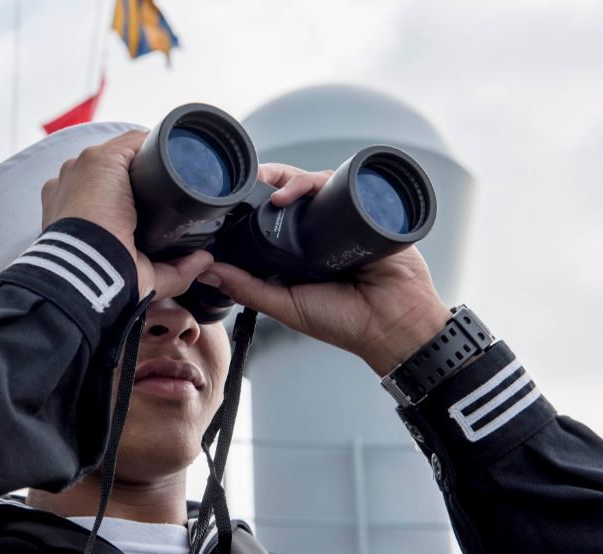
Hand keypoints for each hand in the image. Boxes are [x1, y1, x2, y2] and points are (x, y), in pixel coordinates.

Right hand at [40, 130, 212, 299]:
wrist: (87, 273)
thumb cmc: (104, 279)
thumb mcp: (140, 275)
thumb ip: (172, 270)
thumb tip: (203, 263)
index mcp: (69, 210)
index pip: (103, 187)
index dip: (132, 191)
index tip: (155, 203)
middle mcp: (69, 184)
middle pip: (114, 166)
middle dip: (141, 176)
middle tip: (169, 196)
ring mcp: (81, 168)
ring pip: (126, 152)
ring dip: (150, 161)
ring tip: (175, 176)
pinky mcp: (99, 160)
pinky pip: (134, 141)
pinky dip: (157, 146)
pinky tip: (174, 157)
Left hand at [196, 163, 451, 375]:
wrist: (394, 324)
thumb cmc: (346, 323)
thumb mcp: (287, 307)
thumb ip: (249, 290)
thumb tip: (208, 271)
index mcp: (300, 252)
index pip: (273, 217)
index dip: (253, 204)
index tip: (231, 199)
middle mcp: (321, 232)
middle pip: (294, 192)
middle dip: (272, 181)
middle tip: (250, 181)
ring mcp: (345, 219)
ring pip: (317, 184)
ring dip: (294, 181)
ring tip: (278, 195)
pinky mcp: (368, 212)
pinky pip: (345, 186)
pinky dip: (324, 182)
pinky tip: (306, 191)